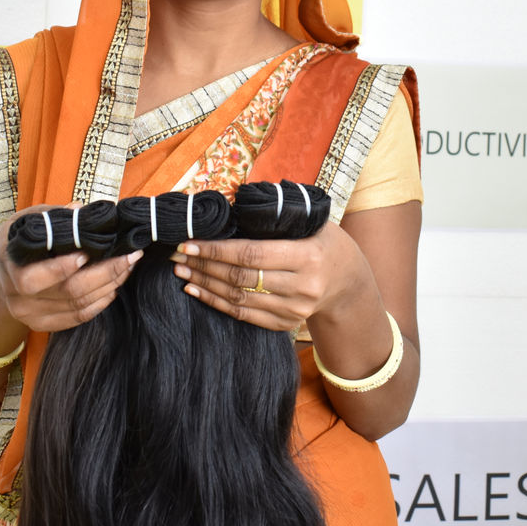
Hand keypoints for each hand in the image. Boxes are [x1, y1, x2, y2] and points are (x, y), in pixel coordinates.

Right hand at [0, 203, 143, 334]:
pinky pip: (78, 318)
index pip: (35, 278)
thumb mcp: (21, 223)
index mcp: (11, 269)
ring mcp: (31, 316)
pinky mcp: (43, 325)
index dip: (64, 267)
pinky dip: (99, 303)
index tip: (89, 251)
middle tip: (130, 256)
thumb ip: (50, 216)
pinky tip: (113, 287)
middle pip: (69, 293)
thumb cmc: (13, 244)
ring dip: (109, 285)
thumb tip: (80, 210)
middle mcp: (19, 299)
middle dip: (105, 273)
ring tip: (127, 266)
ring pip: (79, 306)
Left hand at [170, 222, 368, 330]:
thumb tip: (233, 202)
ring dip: (205, 284)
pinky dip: (216, 302)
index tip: (189, 243)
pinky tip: (197, 291)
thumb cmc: (326, 243)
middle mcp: (302, 287)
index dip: (217, 250)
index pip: (252, 254)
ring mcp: (294, 309)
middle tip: (177, 255)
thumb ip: (279, 215)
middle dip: (204, 265)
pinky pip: (244, 314)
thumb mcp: (313, 222)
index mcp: (308, 257)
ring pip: (238, 298)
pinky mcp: (285, 323)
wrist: (350, 284)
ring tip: (182, 271)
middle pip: (241, 278)